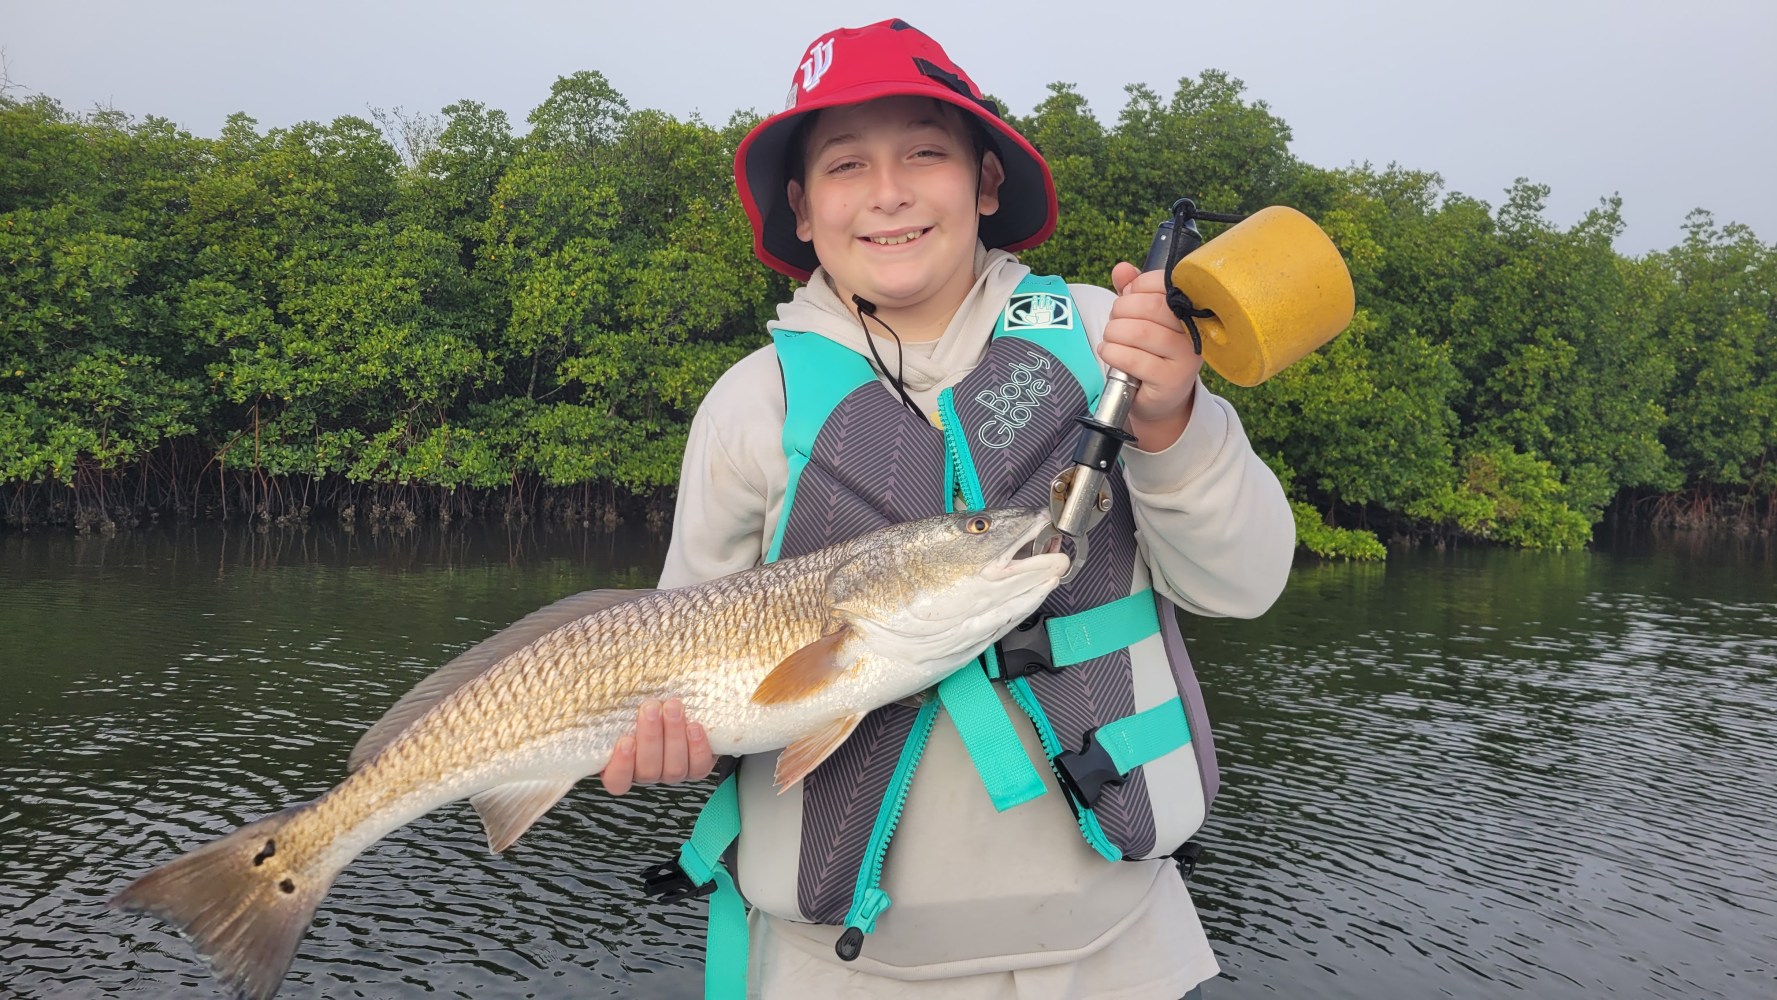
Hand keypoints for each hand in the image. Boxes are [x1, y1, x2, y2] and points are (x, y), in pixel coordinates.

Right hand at [600, 698, 716, 793]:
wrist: (677, 704)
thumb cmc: (642, 701)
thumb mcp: (622, 700)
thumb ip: (608, 700)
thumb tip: (590, 675)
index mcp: (621, 765)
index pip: (617, 781)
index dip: (621, 766)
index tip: (625, 740)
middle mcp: (646, 773)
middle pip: (647, 771)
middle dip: (650, 738)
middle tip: (650, 707)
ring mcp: (671, 772)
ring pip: (673, 769)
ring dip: (673, 736)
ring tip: (673, 706)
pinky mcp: (696, 767)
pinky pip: (698, 768)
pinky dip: (697, 748)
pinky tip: (694, 726)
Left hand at [1102, 261, 1201, 450]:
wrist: (1159, 398)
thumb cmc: (1150, 351)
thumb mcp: (1141, 318)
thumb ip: (1132, 292)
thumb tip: (1121, 269)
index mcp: (1189, 309)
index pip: (1165, 283)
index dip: (1138, 286)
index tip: (1127, 295)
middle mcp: (1194, 331)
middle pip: (1152, 307)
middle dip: (1122, 310)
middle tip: (1115, 321)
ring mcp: (1185, 357)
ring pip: (1140, 333)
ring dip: (1114, 333)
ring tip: (1110, 339)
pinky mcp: (1170, 380)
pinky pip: (1134, 359)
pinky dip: (1113, 353)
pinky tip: (1109, 352)